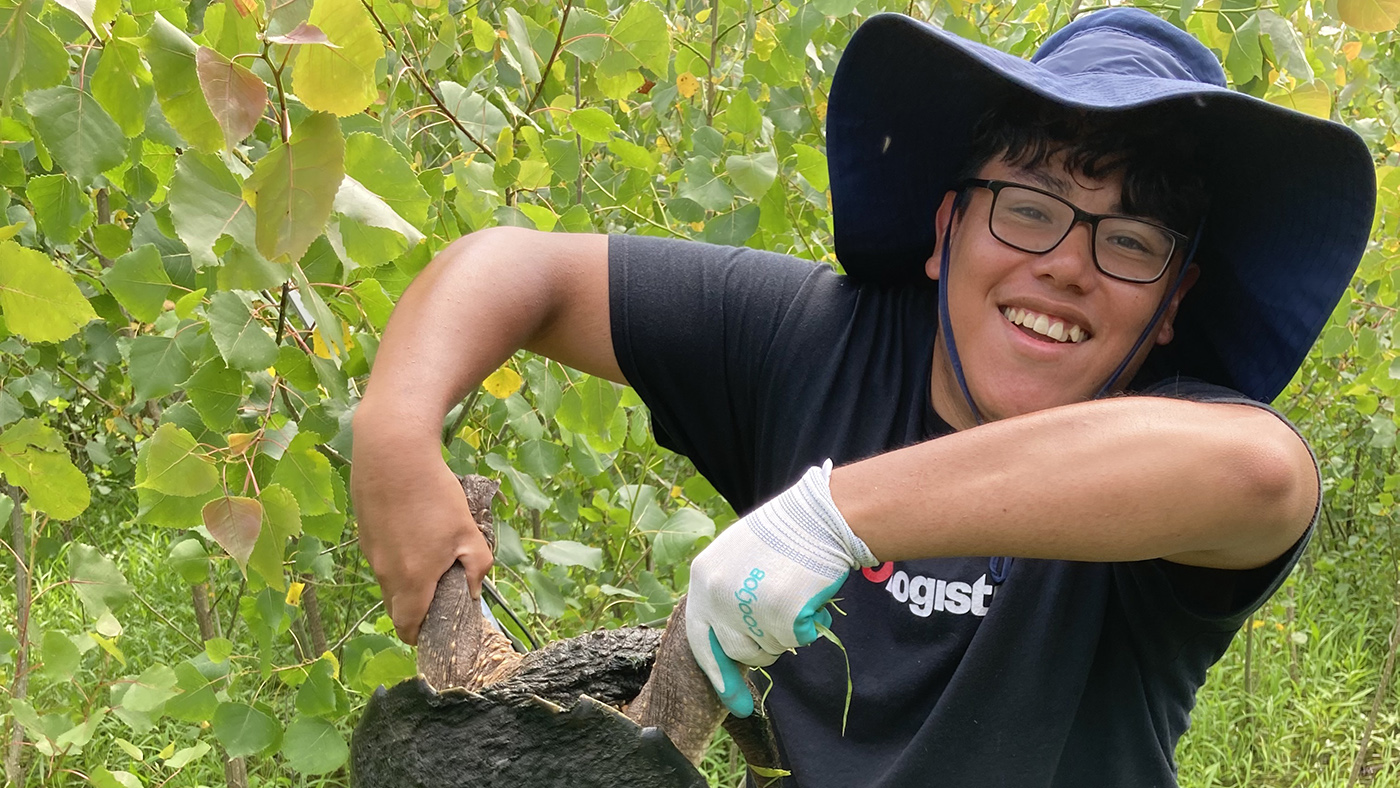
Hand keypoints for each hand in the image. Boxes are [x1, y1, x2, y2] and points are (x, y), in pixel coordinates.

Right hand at [351, 429, 493, 644]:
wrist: (393, 455)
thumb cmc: (435, 496)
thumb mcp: (468, 532)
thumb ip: (477, 567)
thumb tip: (473, 590)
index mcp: (412, 581)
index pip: (407, 627)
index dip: (421, 634)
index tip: (437, 627)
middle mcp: (385, 573)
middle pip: (397, 608)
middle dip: (417, 610)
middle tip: (441, 592)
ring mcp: (371, 553)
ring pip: (389, 582)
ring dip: (407, 581)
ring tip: (431, 555)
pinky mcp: (365, 534)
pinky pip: (382, 559)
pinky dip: (397, 558)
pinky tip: (414, 531)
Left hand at [684, 462, 876, 716]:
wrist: (820, 517)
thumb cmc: (786, 534)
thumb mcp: (737, 557)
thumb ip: (725, 593)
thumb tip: (728, 639)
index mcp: (702, 577)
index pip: (700, 638)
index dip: (718, 669)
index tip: (732, 701)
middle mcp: (716, 594)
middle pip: (738, 650)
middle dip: (762, 646)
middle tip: (782, 619)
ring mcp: (746, 606)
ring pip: (767, 649)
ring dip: (784, 633)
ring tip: (796, 595)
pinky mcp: (779, 614)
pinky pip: (794, 640)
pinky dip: (807, 626)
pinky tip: (811, 597)